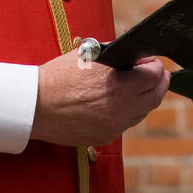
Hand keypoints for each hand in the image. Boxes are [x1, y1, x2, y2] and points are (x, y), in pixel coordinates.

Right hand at [30, 51, 168, 147]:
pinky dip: (127, 112)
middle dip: (158, 82)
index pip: (155, 75)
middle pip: (156, 97)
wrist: (34, 105)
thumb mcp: (89, 54)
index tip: (149, 61)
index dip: (155, 66)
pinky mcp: (104, 137)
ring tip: (136, 87)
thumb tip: (135, 57)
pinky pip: (125, 124)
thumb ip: (117, 55)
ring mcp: (114, 126)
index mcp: (119, 86)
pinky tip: (118, 102)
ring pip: (143, 113)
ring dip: (144, 98)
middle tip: (155, 74)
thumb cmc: (58, 76)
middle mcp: (121, 109)